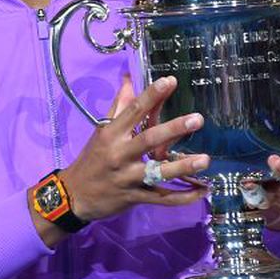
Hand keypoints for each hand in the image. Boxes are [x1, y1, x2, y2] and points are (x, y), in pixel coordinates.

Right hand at [59, 75, 210, 222]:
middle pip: (148, 139)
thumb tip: (129, 79)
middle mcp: (119, 154)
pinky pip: (162, 198)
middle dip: (173, 129)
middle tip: (197, 119)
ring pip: (158, 172)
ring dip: (182, 167)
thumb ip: (119, 106)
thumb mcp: (101, 131)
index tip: (169, 81)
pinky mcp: (134, 198)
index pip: (133, 111)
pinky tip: (202, 190)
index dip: (151, 95)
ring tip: (205, 159)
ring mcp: (127, 178)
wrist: (74, 195)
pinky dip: (183, 197)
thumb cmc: (92, 159)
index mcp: (111, 134)